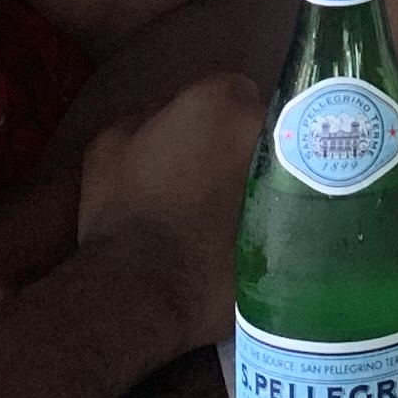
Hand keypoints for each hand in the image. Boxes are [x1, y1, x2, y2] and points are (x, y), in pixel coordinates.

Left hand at [76, 76, 263, 350]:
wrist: (135, 298)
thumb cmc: (213, 263)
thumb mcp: (274, 232)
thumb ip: (284, 194)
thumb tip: (295, 195)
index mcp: (231, 109)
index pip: (270, 112)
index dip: (277, 147)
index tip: (278, 182)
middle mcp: (183, 100)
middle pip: (223, 115)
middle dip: (229, 145)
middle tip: (237, 195)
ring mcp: (137, 121)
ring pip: (178, 127)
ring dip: (186, 153)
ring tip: (190, 206)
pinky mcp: (102, 146)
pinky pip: (138, 146)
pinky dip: (144, 168)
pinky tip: (149, 207)